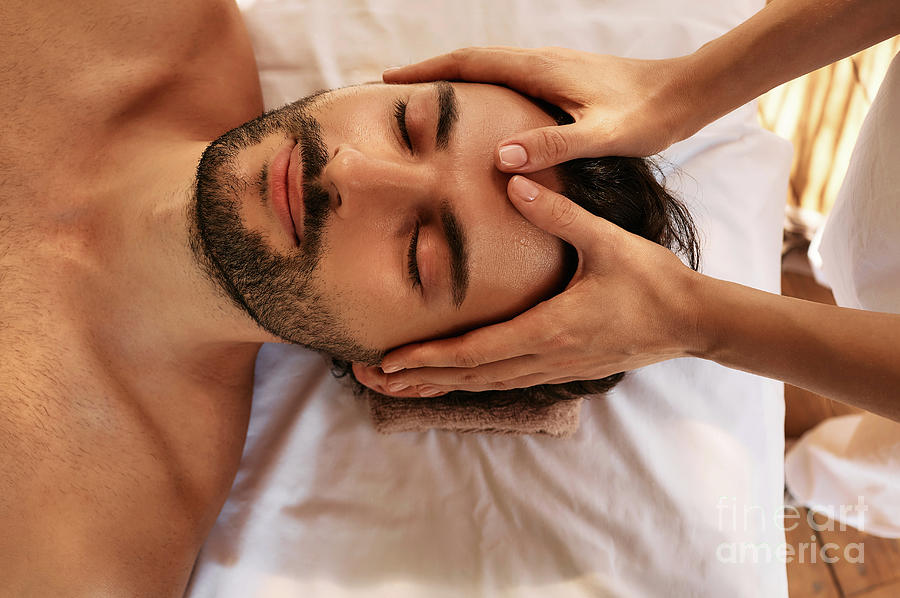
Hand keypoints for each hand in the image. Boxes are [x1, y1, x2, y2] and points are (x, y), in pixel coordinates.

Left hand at [361, 176, 705, 397]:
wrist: (691, 320)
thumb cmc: (651, 280)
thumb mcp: (607, 241)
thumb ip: (558, 214)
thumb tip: (514, 179)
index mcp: (550, 328)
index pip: (475, 351)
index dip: (427, 358)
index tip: (386, 363)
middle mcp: (545, 357)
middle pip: (468, 377)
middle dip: (415, 380)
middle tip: (366, 380)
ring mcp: (553, 369)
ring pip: (483, 384)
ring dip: (436, 386)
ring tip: (393, 386)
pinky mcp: (561, 368)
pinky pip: (503, 382)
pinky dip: (468, 382)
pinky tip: (449, 380)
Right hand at [383, 46, 698, 168]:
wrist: (684, 94)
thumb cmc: (647, 116)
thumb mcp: (602, 136)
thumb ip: (554, 145)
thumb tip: (501, 157)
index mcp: (540, 70)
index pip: (471, 64)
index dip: (428, 72)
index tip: (391, 80)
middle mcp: (541, 62)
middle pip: (473, 61)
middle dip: (432, 72)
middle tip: (397, 89)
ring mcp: (552, 69)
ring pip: (491, 67)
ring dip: (456, 78)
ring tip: (429, 99)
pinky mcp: (563, 80)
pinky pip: (509, 78)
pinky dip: (482, 86)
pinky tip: (484, 111)